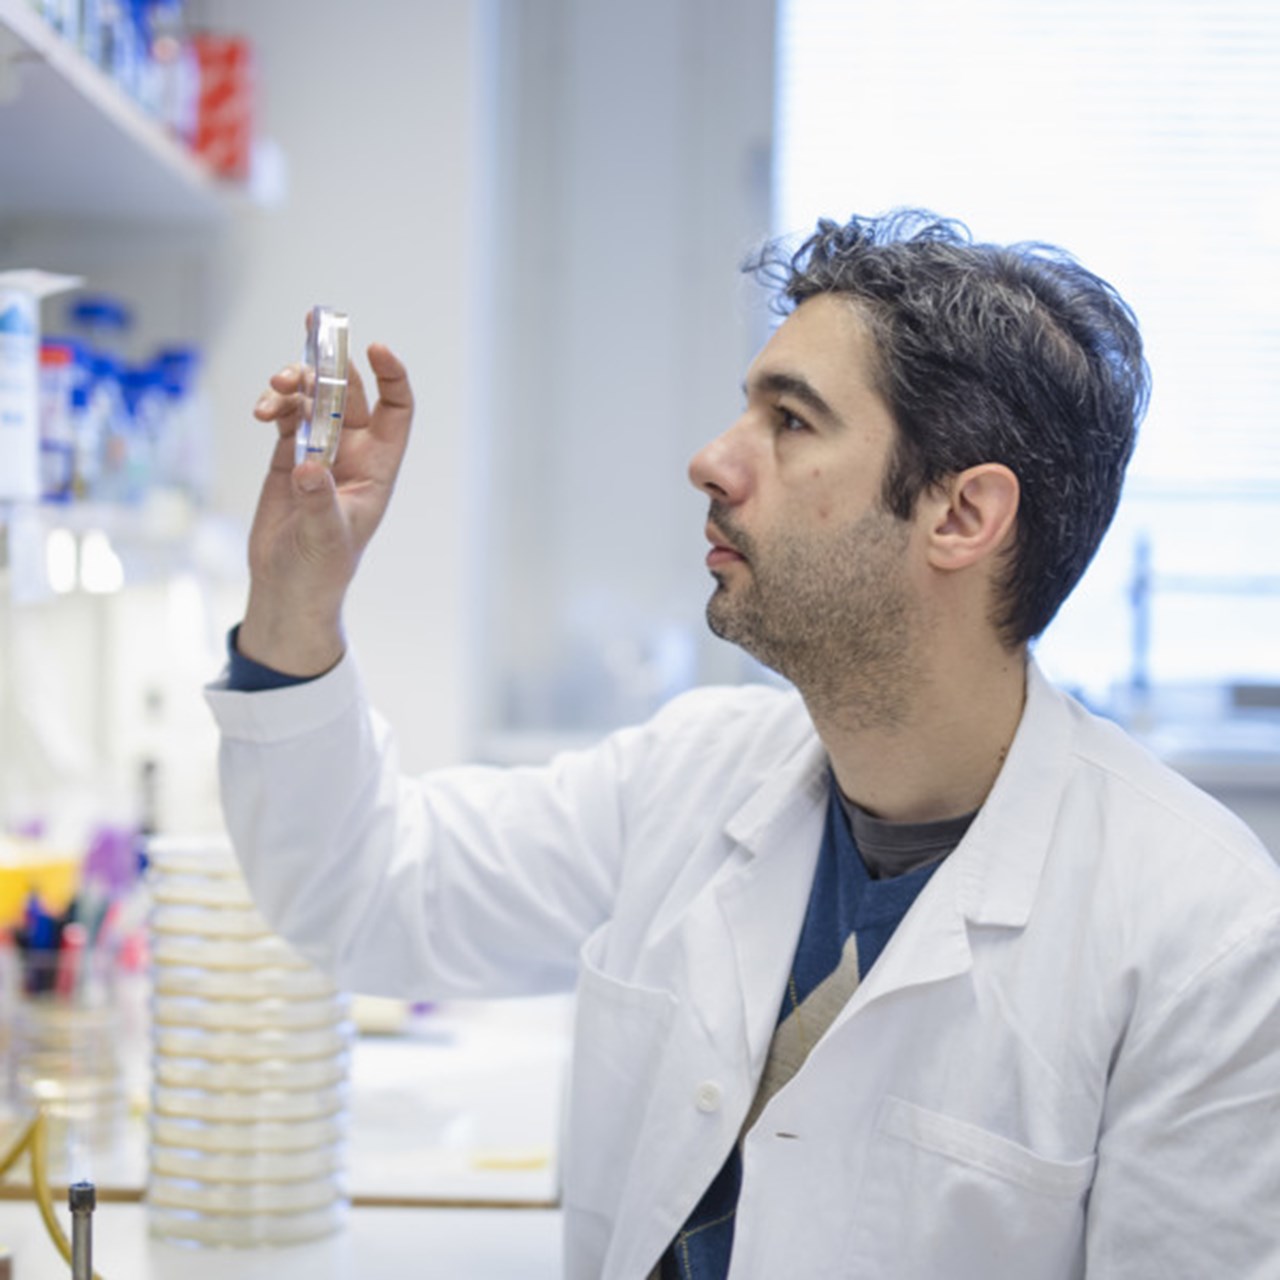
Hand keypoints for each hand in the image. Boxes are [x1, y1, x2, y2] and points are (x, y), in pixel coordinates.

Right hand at [237, 342, 412, 676]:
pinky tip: (263, 411)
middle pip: (350, 395)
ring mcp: (319, 453)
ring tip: (275, 388)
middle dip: (330, 369)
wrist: (287, 587)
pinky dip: (274, 406)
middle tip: (306, 354)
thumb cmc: (321, 569)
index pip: (397, 411)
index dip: (392, 376)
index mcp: (378, 469)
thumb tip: (309, 466)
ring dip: (295, 386)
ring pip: (313, 401)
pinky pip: (286, 417)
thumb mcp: (325, 537)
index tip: (375, 348)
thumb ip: (318, 501)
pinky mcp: (288, 458)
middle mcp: (353, 455)